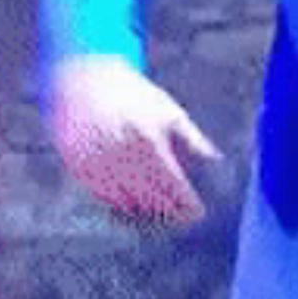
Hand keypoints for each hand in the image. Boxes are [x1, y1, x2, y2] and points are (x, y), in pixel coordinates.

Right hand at [48, 55, 221, 228]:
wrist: (85, 80)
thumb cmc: (133, 95)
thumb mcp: (167, 110)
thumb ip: (192, 138)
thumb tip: (215, 158)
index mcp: (149, 141)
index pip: (174, 185)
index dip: (188, 204)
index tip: (198, 212)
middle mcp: (123, 156)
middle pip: (153, 200)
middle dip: (171, 213)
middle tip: (182, 218)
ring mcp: (100, 165)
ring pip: (127, 205)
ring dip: (147, 215)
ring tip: (162, 215)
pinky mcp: (82, 169)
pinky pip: (105, 199)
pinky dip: (121, 207)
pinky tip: (135, 206)